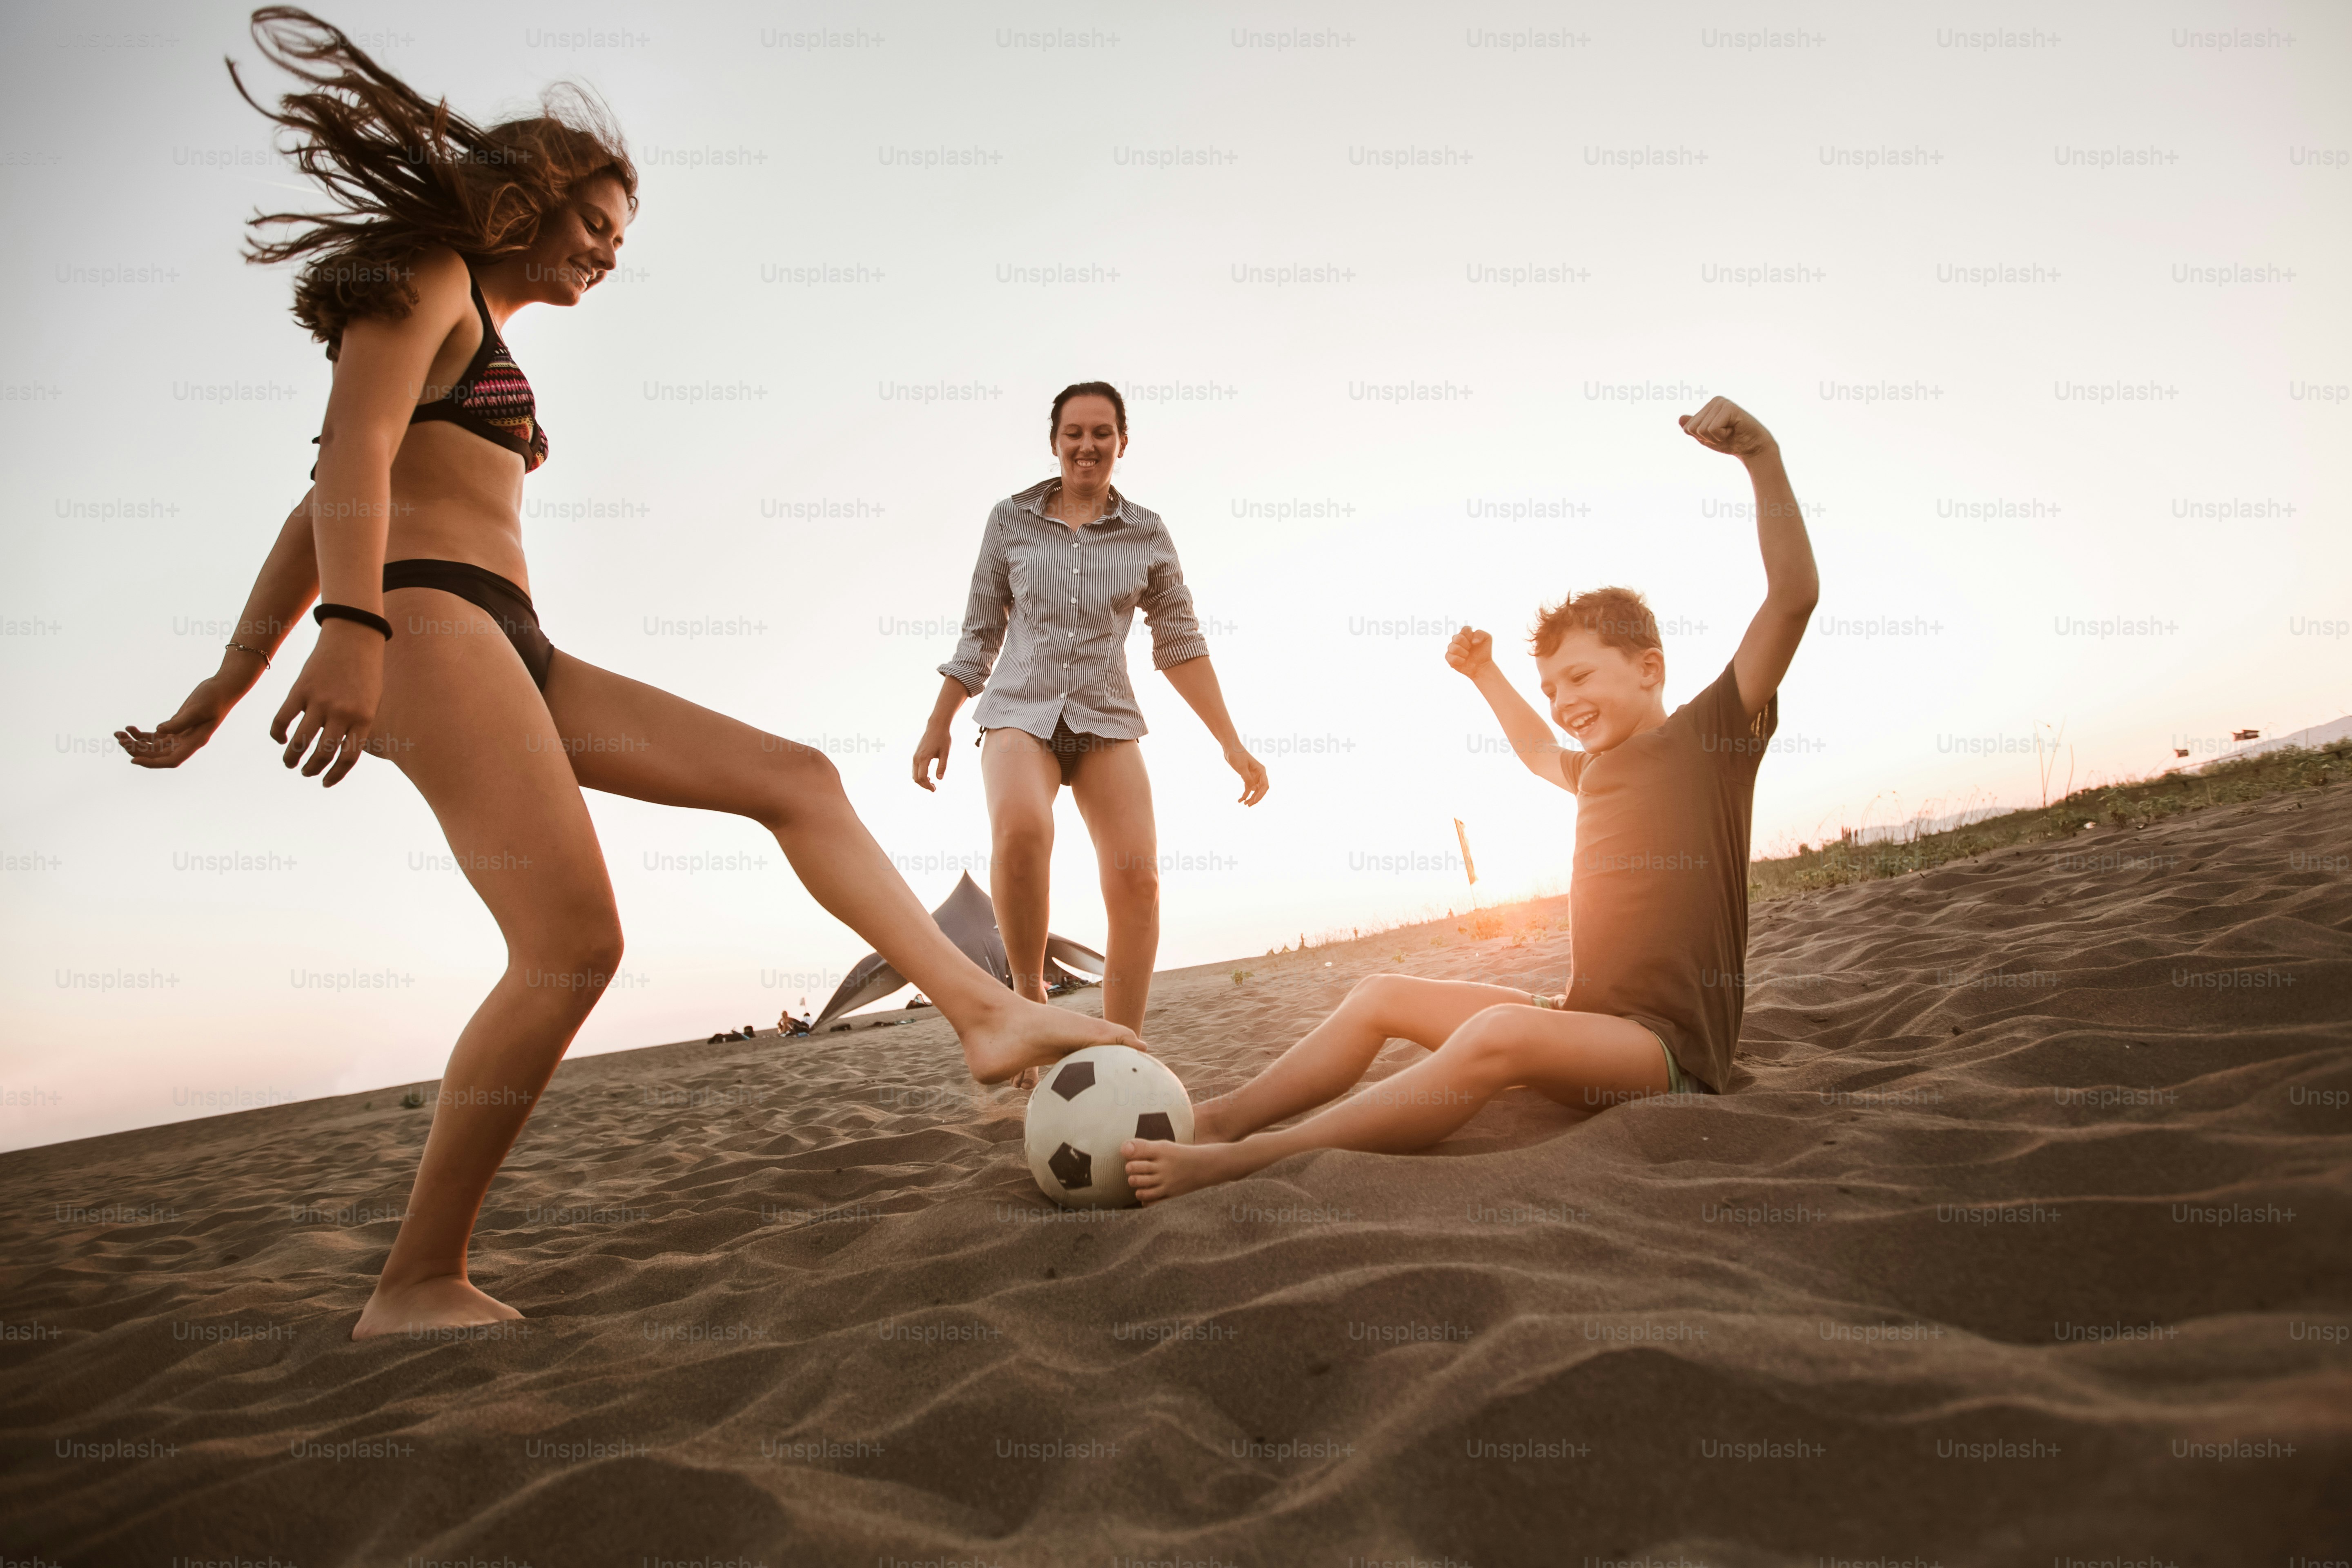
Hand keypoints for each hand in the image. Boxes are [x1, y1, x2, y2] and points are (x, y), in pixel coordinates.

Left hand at [117, 673, 244, 768]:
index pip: (171, 760)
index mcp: (194, 742)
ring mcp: (180, 735)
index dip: (153, 763)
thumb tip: (158, 731)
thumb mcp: (196, 709)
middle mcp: (186, 742)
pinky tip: (129, 728)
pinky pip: (154, 736)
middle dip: (138, 750)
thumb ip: (179, 722)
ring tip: (119, 734)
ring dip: (135, 743)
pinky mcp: (175, 727)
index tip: (134, 760)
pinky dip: (140, 734)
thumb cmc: (213, 698)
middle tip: (121, 740)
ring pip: (154, 747)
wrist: (222, 688)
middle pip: (158, 755)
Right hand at [269, 620, 382, 785]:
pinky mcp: (300, 690)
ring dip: (292, 758)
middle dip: (312, 769)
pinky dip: (278, 733)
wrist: (354, 636)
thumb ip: (358, 726)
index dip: (335, 775)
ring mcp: (319, 701)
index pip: (347, 758)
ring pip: (300, 741)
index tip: (325, 782)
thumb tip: (340, 752)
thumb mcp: (371, 701)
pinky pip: (282, 719)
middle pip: (322, 753)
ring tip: (290, 763)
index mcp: (363, 719)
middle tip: (306, 773)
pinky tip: (280, 739)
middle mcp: (341, 713)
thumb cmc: (366, 671)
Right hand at [912, 724, 952, 791]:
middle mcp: (917, 758)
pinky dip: (919, 775)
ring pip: (914, 774)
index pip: (922, 777)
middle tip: (934, 789)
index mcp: (924, 758)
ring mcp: (915, 756)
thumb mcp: (945, 753)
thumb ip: (942, 766)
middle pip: (916, 778)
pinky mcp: (916, 755)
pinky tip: (928, 776)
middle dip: (924, 785)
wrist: (936, 726)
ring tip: (932, 784)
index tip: (934, 790)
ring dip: (921, 781)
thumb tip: (939, 779)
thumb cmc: (942, 739)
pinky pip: (915, 769)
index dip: (927, 785)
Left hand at [1224, 743, 1268, 806]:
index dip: (1261, 794)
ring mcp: (1253, 776)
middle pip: (1260, 789)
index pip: (1264, 785)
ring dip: (1251, 798)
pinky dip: (1245, 794)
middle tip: (1249, 805)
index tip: (1254, 800)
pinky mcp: (1247, 777)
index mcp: (1261, 770)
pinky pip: (1248, 788)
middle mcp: (1259, 774)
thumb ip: (1247, 778)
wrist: (1230, 748)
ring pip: (1254, 790)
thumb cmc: (1237, 755)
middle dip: (1256, 798)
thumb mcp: (1241, 767)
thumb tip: (1253, 790)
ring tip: (1245, 804)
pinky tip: (1240, 800)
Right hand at [1445, 626, 1493, 678]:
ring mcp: (1452, 649)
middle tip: (1470, 649)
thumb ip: (1480, 634)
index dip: (1470, 636)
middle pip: (1457, 638)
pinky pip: (1450, 657)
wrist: (1481, 666)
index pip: (1465, 629)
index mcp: (1465, 634)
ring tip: (1467, 655)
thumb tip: (1472, 641)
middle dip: (1466, 645)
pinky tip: (1463, 661)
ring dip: (1463, 652)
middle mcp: (1457, 640)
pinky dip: (1459, 660)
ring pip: (1453, 647)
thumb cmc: (1483, 652)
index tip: (1474, 642)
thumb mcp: (1487, 639)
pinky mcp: (1449, 658)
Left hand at [1679, 396, 1777, 461]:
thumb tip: (1680, 418)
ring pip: (1702, 429)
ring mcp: (1722, 403)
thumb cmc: (1731, 443)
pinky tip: (1733, 430)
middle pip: (1693, 428)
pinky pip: (1712, 429)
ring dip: (1716, 437)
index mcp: (1707, 407)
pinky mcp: (1729, 408)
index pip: (1688, 428)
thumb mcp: (1707, 438)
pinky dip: (1721, 435)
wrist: (1752, 449)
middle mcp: (1714, 401)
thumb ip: (1693, 429)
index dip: (1701, 438)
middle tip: (1725, 434)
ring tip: (1730, 432)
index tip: (1717, 435)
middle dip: (1707, 438)